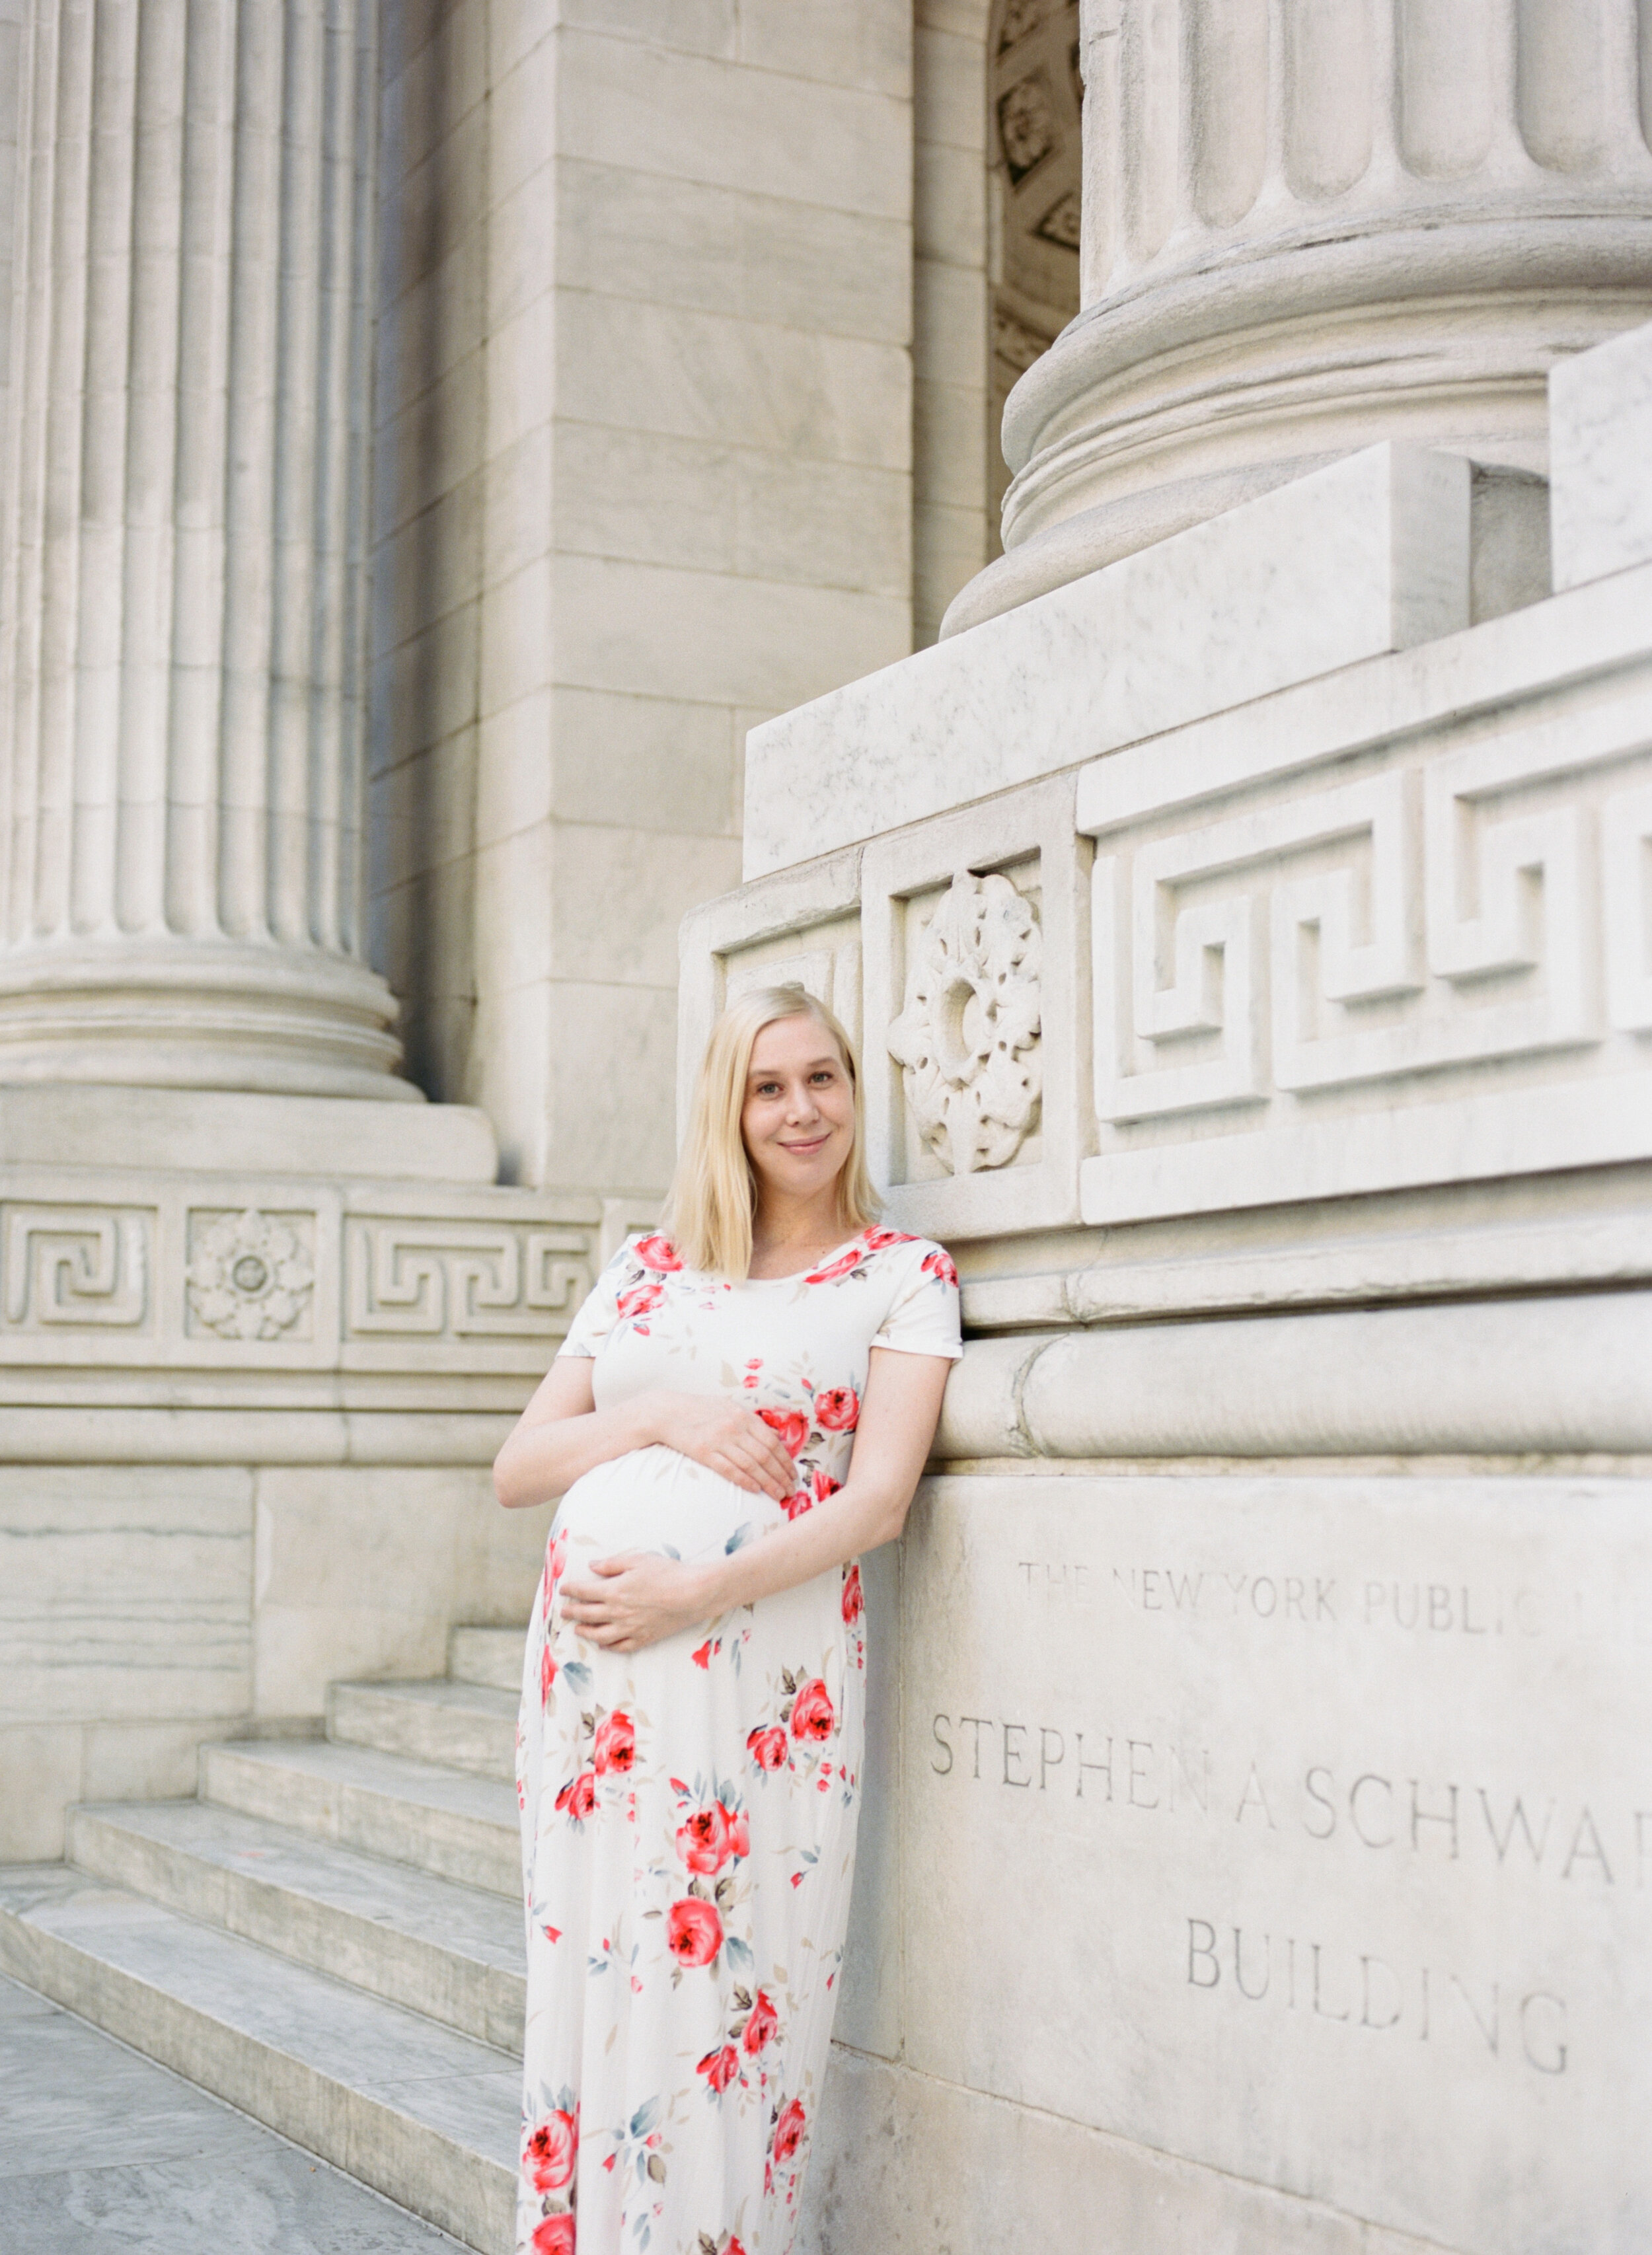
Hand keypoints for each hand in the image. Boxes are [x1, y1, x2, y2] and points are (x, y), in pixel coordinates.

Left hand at [560, 1554, 715, 1652]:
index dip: (571, 1590)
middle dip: (572, 1612)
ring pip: (600, 1635)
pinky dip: (608, 1647)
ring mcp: (630, 1628)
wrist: (693, 1594)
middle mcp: (618, 1612)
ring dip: (585, 1632)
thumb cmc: (667, 1573)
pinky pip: (620, 1647)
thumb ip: (612, 1564)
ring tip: (578, 1629)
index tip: (564, 1589)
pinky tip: (603, 1644)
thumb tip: (593, 1566)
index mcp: (614, 1591)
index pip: (584, 1592)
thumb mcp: (638, 1560)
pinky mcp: (644, 1638)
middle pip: (587, 1614)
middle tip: (564, 1611)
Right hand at [653, 1392, 798, 1502]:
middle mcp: (734, 1427)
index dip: (786, 1461)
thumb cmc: (700, 1410)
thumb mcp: (729, 1408)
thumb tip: (775, 1437)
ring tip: (779, 1495)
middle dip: (781, 1475)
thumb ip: (751, 1423)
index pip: (773, 1442)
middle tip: (791, 1490)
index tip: (793, 1475)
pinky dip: (745, 1481)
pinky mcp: (704, 1452)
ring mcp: (719, 1439)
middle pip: (765, 1456)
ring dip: (768, 1483)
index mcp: (743, 1416)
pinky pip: (729, 1470)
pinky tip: (756, 1490)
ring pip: (751, 1465)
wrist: (667, 1412)